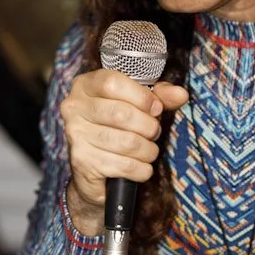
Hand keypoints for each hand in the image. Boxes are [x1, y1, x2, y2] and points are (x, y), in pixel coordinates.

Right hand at [60, 66, 188, 235]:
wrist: (93, 171)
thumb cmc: (117, 129)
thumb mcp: (138, 105)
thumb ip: (159, 96)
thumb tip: (180, 95)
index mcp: (85, 85)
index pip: (113, 83)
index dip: (141, 97)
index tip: (155, 109)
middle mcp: (74, 108)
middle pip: (121, 114)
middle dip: (148, 127)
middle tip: (153, 133)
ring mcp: (75, 135)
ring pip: (126, 142)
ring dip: (148, 150)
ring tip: (149, 151)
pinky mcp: (83, 162)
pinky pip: (124, 165)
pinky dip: (141, 169)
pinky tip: (141, 167)